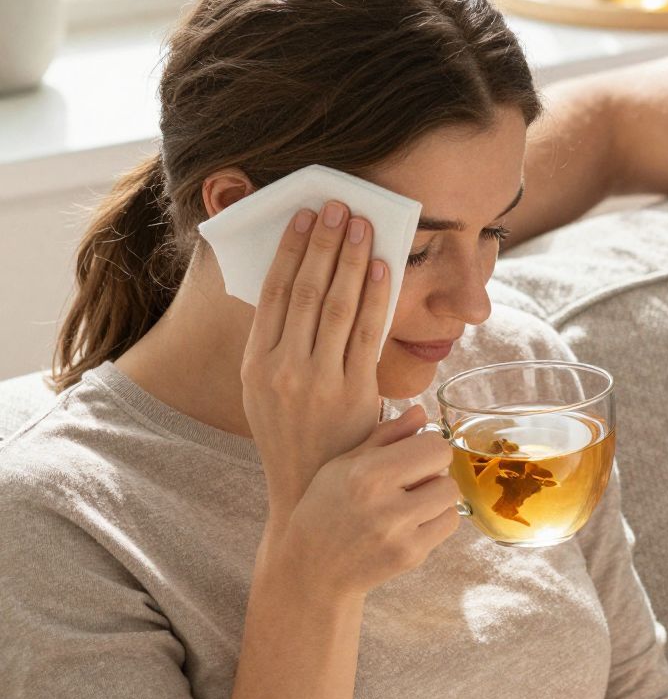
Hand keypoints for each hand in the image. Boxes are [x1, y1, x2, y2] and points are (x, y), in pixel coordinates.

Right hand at [242, 200, 393, 522]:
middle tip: (337, 205)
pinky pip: (367, 334)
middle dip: (323, 243)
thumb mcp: (267, 392)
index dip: (289, 250)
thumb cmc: (293, 437)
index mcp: (256, 363)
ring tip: (360, 224)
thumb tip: (296, 292)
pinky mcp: (354, 393)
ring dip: (350, 259)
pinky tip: (381, 268)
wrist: (310, 493)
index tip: (303, 217)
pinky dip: (375, 297)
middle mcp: (282, 367)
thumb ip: (279, 345)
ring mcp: (318, 381)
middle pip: (305, 290)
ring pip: (336, 305)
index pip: (273, 293)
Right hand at [272, 407, 461, 599]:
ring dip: (436, 495)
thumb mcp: (342, 464)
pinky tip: (412, 520)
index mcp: (366, 474)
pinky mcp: (411, 556)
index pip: (433, 446)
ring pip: (450, 498)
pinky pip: (448, 525)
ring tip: (410, 500)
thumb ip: (385, 436)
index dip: (426, 445)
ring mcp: (401, 534)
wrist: (313, 568)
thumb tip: (422, 412)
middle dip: (433, 470)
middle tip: (411, 478)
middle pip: (446, 471)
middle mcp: (385, 505)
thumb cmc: (324, 509)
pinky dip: (436, 519)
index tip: (413, 452)